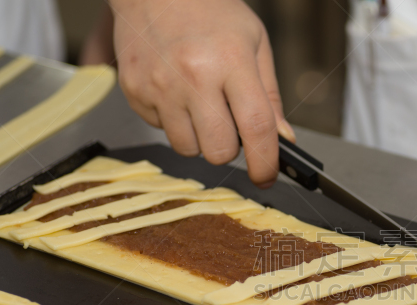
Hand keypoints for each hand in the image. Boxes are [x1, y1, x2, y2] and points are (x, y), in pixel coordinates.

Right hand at [111, 0, 294, 186]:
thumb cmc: (210, 11)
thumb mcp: (255, 44)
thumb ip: (269, 96)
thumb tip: (282, 140)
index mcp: (231, 61)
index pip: (256, 128)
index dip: (265, 161)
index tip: (267, 175)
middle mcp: (193, 76)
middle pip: (219, 151)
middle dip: (230, 149)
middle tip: (230, 126)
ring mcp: (159, 86)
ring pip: (188, 149)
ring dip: (200, 138)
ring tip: (200, 104)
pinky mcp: (135, 92)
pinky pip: (161, 131)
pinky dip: (173, 122)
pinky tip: (176, 92)